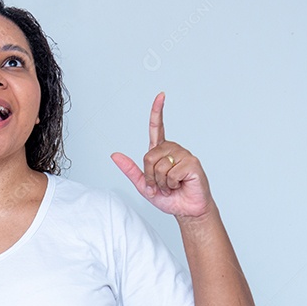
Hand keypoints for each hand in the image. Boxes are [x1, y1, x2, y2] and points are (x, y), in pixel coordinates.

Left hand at [110, 92, 212, 218]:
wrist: (186, 210)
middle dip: (150, 176)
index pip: (157, 128)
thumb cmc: (169, 198)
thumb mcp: (143, 185)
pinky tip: (180, 185)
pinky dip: (171, 184)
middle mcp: (172, 149)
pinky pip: (171, 172)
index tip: (160, 95)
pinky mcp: (192, 163)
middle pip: (148, 156)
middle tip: (160, 185)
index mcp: (160, 152)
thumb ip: (130, 170)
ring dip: (161, 182)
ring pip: (159, 165)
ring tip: (171, 186)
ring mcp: (184, 155)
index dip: (157, 112)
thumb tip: (114, 155)